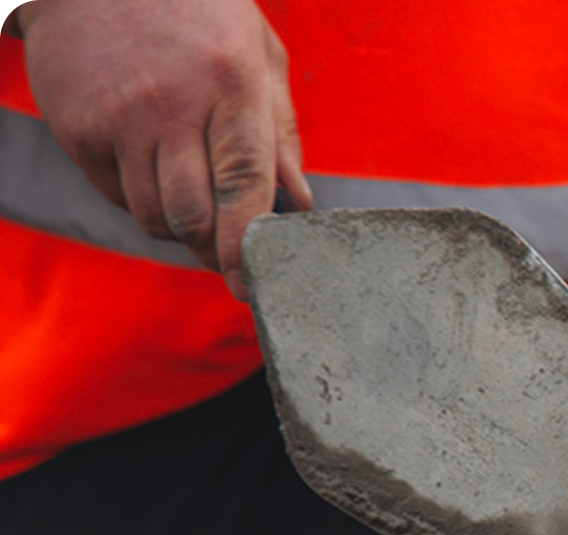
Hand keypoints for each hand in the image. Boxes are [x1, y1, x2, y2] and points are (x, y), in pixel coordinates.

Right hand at [18, 0, 310, 298]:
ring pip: (154, 218)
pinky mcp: (77, 130)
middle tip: (228, 259)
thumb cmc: (195, 12)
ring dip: (180, 229)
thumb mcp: (257, 53)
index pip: (243, 184)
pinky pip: (117, 197)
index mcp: (228, 84)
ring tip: (194, 201)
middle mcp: (170, 107)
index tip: (251, 283)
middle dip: (215, 251)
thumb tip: (299, 202)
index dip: (248, 243)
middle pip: (194, 217)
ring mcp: (117, 120)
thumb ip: (281, 131)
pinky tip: (152, 168)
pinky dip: (142, 201)